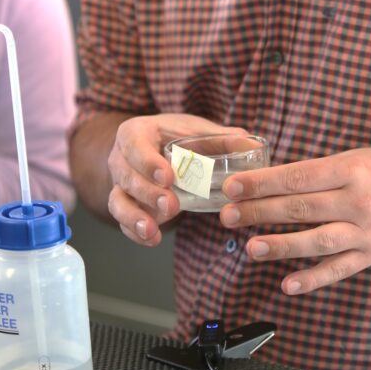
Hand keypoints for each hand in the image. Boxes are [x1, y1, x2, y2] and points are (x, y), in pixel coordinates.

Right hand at [108, 113, 244, 245]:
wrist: (153, 145)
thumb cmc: (175, 135)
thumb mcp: (195, 130)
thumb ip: (222, 138)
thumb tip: (252, 144)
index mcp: (136, 132)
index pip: (136, 145)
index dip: (149, 162)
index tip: (169, 177)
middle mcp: (120, 157)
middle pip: (127, 177)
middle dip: (148, 194)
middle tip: (172, 206)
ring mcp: (119, 183)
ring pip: (118, 201)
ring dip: (135, 217)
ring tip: (154, 231)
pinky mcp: (123, 204)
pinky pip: (122, 221)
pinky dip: (135, 233)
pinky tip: (153, 239)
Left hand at [219, 147, 370, 294]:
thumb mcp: (354, 157)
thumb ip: (316, 171)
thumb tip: (268, 183)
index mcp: (352, 169)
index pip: (298, 177)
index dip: (262, 183)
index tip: (233, 187)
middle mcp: (359, 201)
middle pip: (302, 208)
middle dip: (260, 212)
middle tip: (228, 215)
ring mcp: (366, 232)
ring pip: (317, 242)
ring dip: (281, 247)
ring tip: (251, 248)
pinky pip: (338, 270)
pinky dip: (312, 280)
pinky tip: (287, 285)